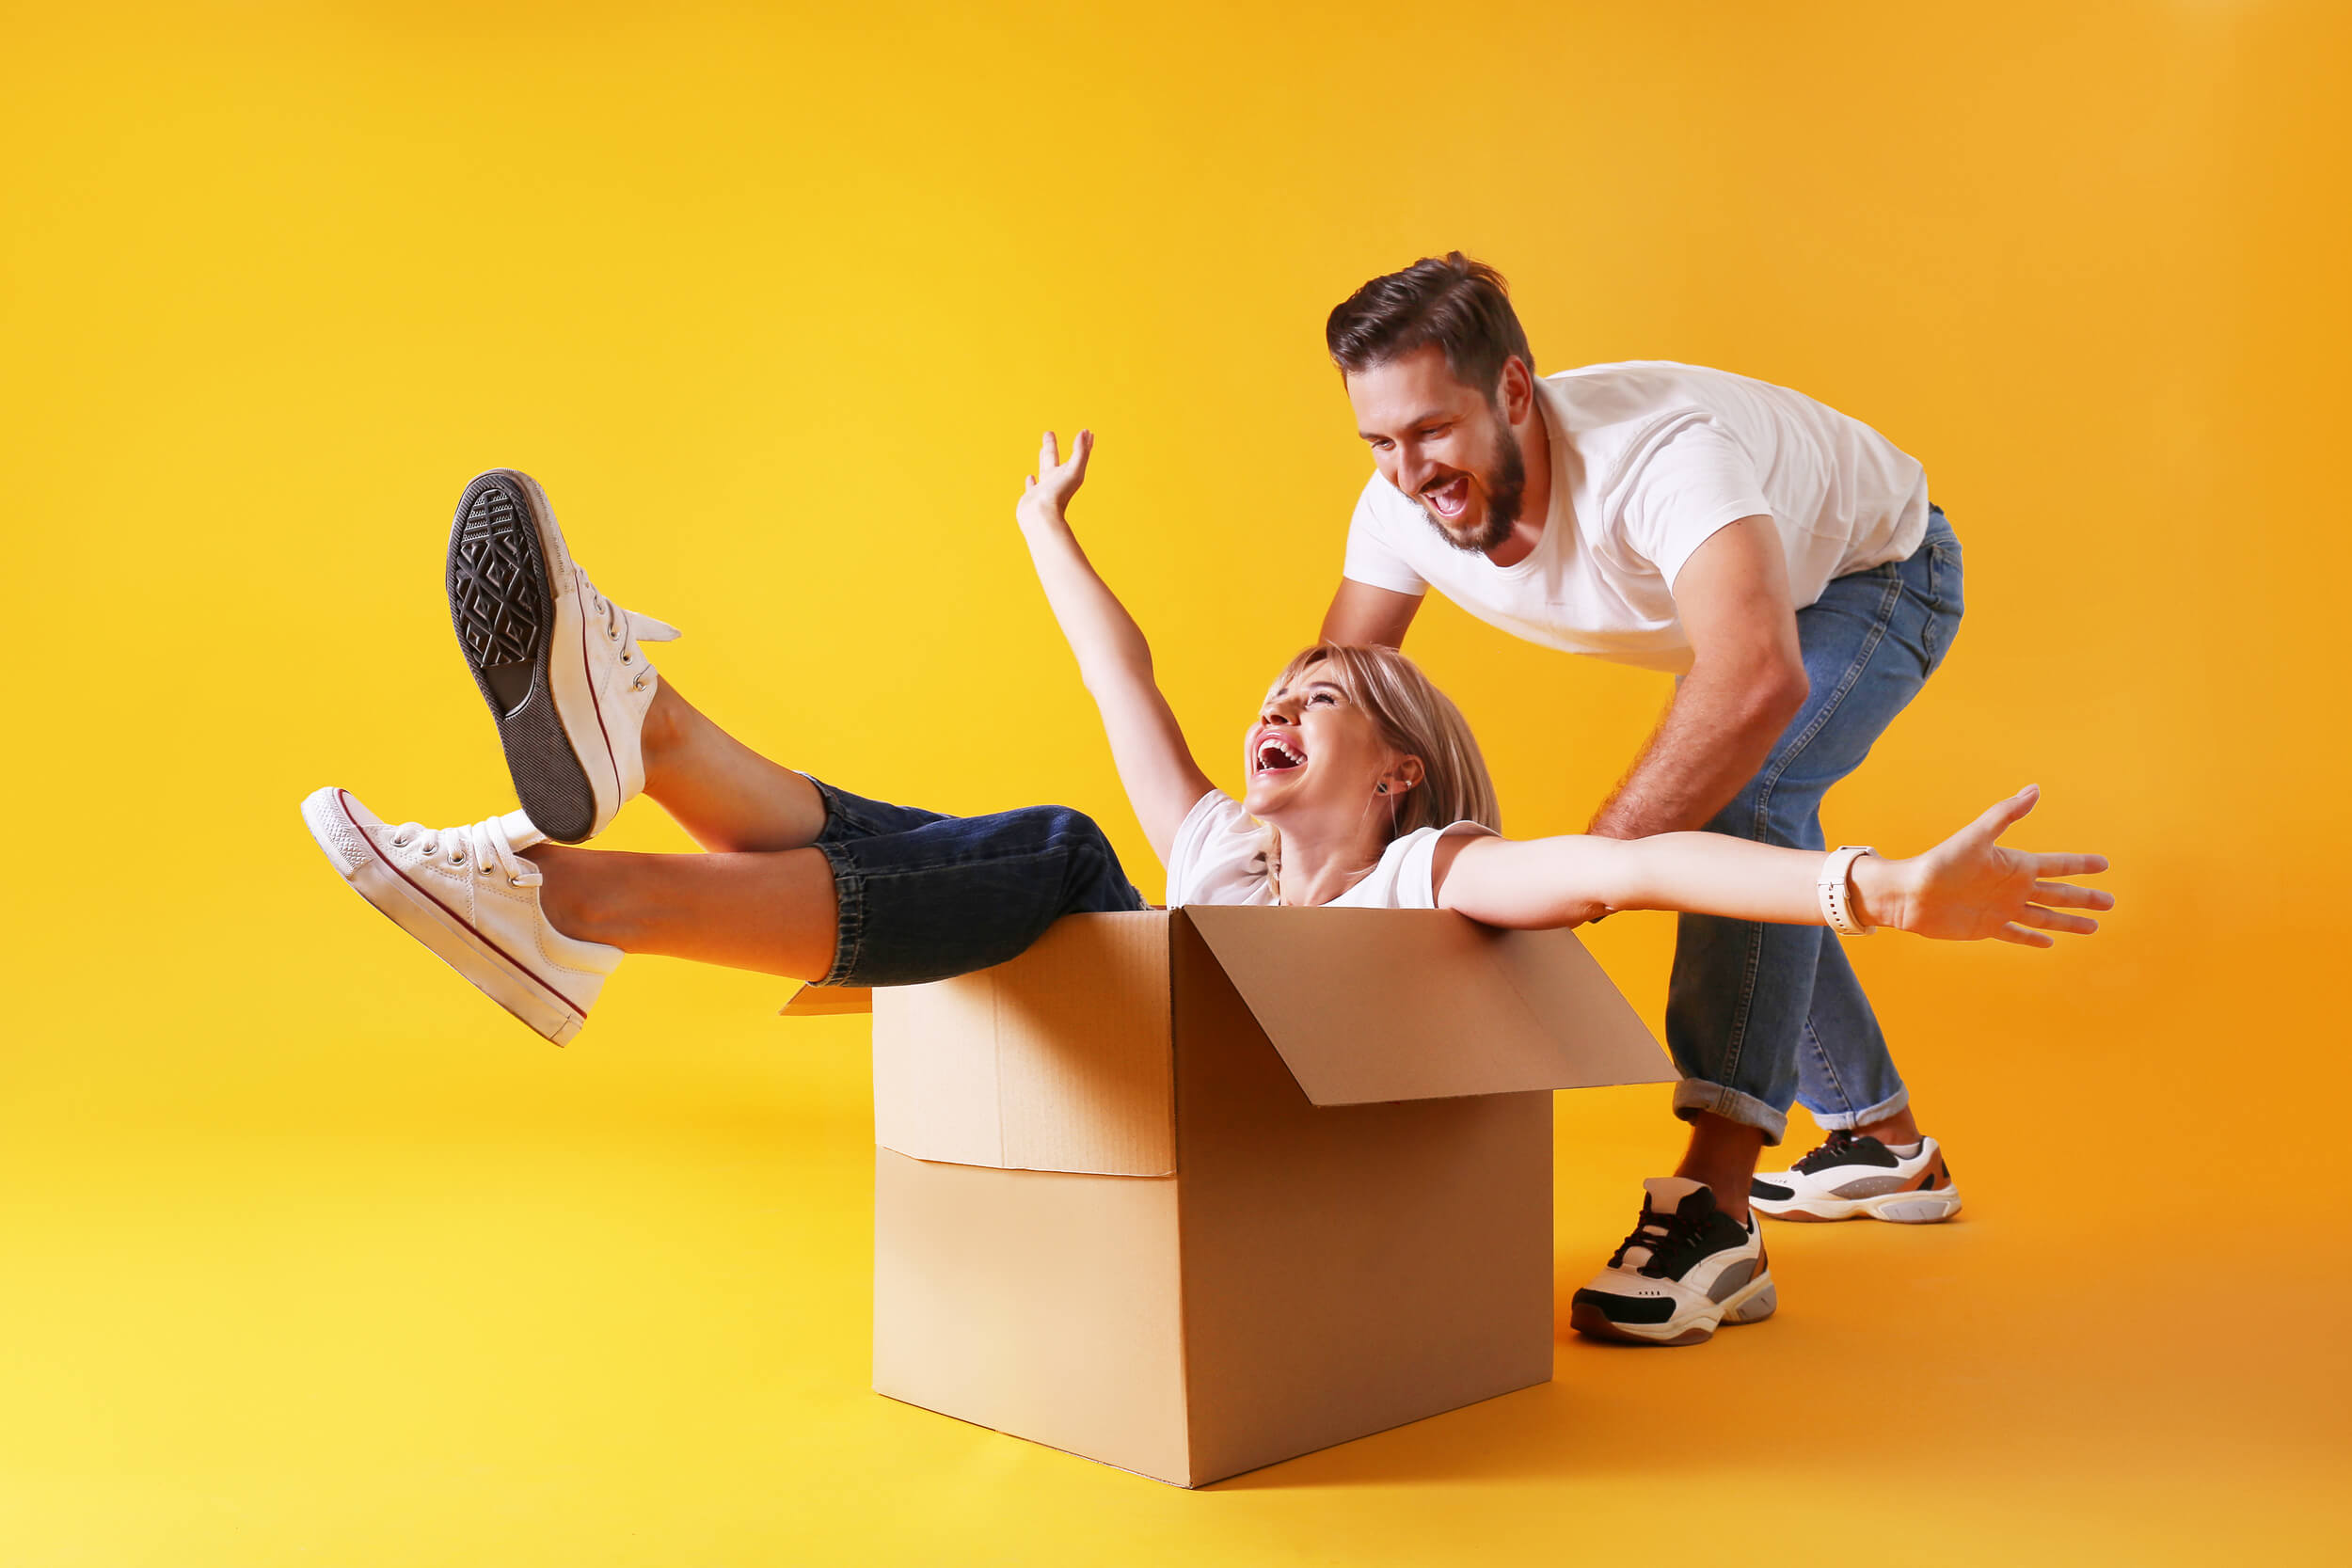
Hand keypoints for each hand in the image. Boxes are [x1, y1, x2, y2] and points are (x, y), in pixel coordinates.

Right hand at [1017, 429, 1092, 531]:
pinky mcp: (1032, 497)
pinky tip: (1030, 477)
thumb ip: (1080, 452)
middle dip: (1052, 445)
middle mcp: (1056, 480)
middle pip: (1054, 458)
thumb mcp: (1073, 471)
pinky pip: (1032, 486)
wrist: (1041, 517)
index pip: (1077, 455)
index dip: (1082, 443)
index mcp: (1068, 473)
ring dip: (1042, 459)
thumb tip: (1085, 432)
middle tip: (1048, 432)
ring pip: (1043, 470)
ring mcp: (1043, 489)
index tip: (1086, 432)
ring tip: (1040, 450)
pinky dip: (1032, 481)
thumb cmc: (1058, 495)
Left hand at [1864, 785, 2112, 945]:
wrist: (1910, 894)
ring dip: (2069, 922)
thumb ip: (2006, 814)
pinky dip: (2034, 939)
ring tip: (2094, 927)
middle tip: (2111, 902)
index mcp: (2016, 865)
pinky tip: (2050, 943)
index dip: (2081, 865)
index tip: (2105, 863)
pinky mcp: (1988, 928)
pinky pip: (2018, 935)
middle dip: (2085, 898)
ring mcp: (2002, 909)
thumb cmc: (1942, 862)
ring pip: (2046, 917)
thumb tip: (2035, 789)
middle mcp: (2013, 888)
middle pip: (2059, 895)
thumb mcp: (1977, 836)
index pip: (2058, 866)